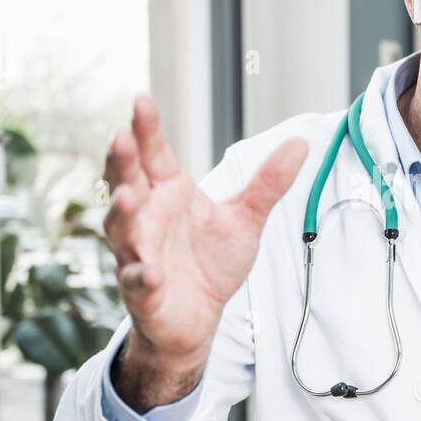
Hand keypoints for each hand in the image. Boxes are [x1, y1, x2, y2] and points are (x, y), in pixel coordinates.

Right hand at [103, 95, 307, 408]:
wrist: (198, 319)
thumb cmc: (211, 263)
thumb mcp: (245, 219)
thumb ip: (268, 183)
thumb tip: (300, 143)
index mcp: (168, 193)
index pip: (153, 154)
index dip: (146, 129)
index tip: (141, 100)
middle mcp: (146, 217)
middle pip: (126, 182)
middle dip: (121, 161)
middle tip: (120, 137)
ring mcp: (138, 253)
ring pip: (121, 227)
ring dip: (121, 212)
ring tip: (126, 195)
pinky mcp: (142, 291)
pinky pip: (137, 280)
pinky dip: (141, 275)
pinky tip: (149, 271)